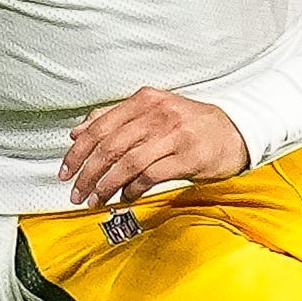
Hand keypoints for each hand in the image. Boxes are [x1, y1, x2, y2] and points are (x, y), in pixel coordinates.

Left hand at [63, 89, 246, 206]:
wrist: (236, 131)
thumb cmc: (189, 124)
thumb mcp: (152, 111)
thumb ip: (114, 118)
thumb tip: (77, 132)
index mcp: (144, 100)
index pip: (100, 126)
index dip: (78, 152)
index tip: (65, 171)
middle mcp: (157, 114)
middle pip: (110, 147)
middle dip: (87, 173)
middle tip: (77, 193)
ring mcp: (174, 135)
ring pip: (127, 163)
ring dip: (106, 185)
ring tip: (96, 200)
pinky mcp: (188, 156)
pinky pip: (150, 176)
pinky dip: (133, 189)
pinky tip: (126, 197)